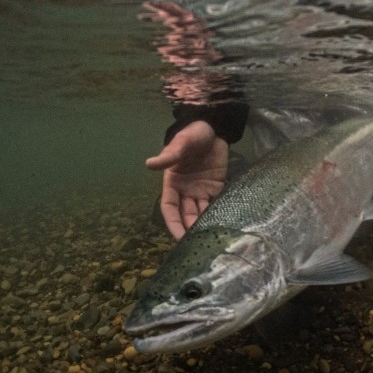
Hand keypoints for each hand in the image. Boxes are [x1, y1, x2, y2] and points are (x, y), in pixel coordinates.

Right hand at [146, 121, 228, 239]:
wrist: (214, 128)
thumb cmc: (193, 134)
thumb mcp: (181, 143)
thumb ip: (169, 155)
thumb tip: (150, 164)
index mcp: (172, 183)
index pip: (170, 208)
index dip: (173, 223)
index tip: (179, 238)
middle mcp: (185, 190)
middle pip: (186, 214)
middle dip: (190, 229)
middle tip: (198, 244)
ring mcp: (201, 190)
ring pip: (201, 212)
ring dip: (204, 224)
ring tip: (211, 237)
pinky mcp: (216, 187)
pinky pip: (216, 204)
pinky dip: (218, 213)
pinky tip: (223, 223)